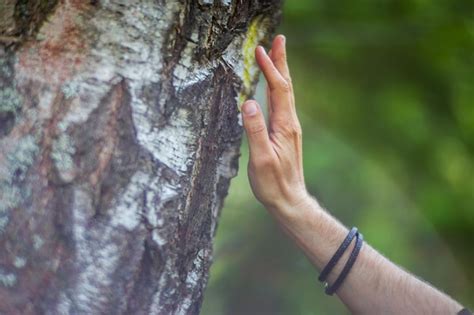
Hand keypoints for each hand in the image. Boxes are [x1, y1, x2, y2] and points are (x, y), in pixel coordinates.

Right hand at [241, 35, 308, 216]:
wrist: (289, 200)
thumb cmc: (273, 183)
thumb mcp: (261, 158)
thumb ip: (255, 130)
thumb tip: (248, 102)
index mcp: (284, 125)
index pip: (278, 89)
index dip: (270, 68)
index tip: (260, 49)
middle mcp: (290, 123)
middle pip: (286, 86)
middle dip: (281, 62)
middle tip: (278, 40)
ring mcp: (289, 128)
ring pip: (285, 94)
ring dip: (281, 73)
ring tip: (276, 56)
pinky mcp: (285, 134)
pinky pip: (282, 104)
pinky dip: (278, 88)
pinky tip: (274, 88)